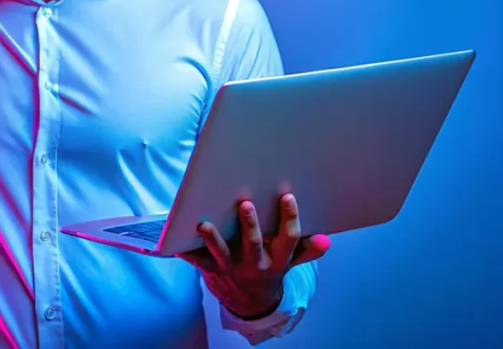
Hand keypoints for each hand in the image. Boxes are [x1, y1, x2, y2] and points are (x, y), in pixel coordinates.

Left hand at [177, 193, 330, 318]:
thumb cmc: (268, 272)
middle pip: (253, 244)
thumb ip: (305, 250)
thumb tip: (326, 240)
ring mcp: (232, 268)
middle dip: (250, 225)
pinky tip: (176, 241)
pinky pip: (197, 261)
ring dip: (213, 239)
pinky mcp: (212, 271)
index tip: (287, 197)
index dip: (289, 218)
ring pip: (222, 253)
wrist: (250, 305)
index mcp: (276, 260)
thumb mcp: (289, 263)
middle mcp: (255, 264)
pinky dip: (186, 252)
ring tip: (205, 224)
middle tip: (246, 204)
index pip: (288, 238)